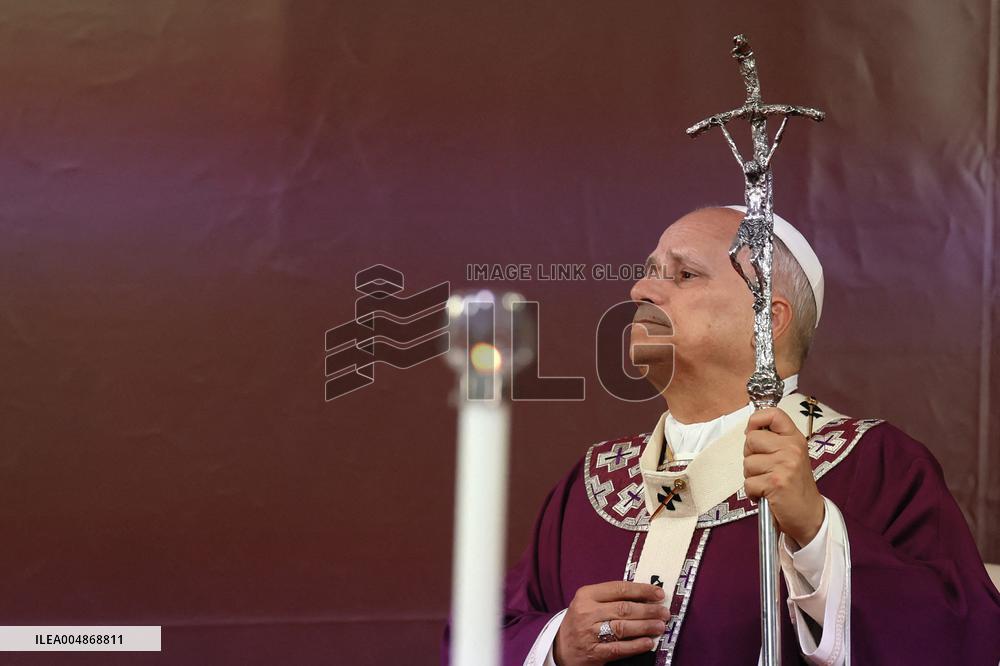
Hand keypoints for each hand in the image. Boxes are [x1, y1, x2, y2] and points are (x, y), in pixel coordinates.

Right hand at [553, 581, 668, 665]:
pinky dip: (635, 645)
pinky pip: (619, 648)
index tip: (659, 594)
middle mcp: (587, 612)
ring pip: (623, 627)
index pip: (619, 589)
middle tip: (664, 612)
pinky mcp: (593, 653)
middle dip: (648, 610)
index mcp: (586, 595)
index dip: (642, 590)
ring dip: (645, 627)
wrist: (560, 647)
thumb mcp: (588, 603)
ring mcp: (589, 633)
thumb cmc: (580, 621)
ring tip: (660, 626)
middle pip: (624, 608)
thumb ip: (611, 598)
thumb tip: (645, 595)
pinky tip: (648, 642)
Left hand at [743, 407, 824, 545]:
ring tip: (768, 483)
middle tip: (765, 468)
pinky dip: (753, 492)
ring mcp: (785, 465)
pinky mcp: (776, 483)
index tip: (754, 432)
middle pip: (751, 439)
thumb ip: (773, 441)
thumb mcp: (789, 456)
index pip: (773, 414)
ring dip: (752, 477)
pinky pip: (748, 483)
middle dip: (751, 455)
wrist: (808, 514)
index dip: (756, 420)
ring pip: (747, 463)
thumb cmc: (793, 485)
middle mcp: (792, 448)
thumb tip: (749, 431)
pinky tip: (767, 495)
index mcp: (794, 438)